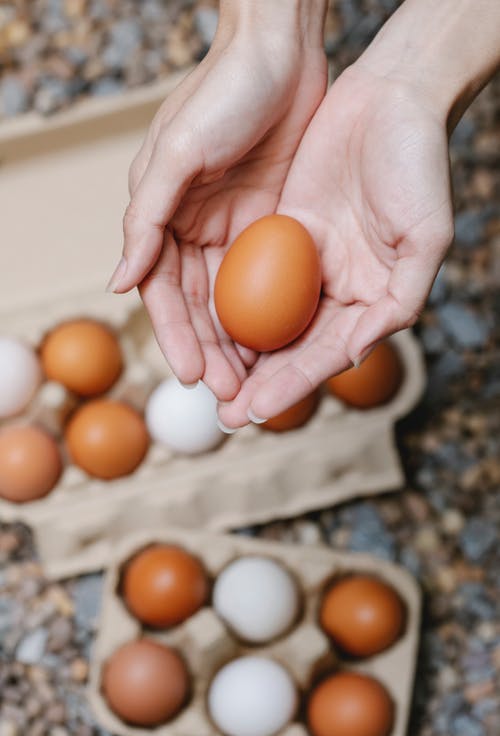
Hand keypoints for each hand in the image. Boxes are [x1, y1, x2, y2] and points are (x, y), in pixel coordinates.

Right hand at [108, 1, 326, 400]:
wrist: (283, 53)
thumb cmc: (223, 94)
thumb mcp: (178, 154)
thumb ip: (147, 220)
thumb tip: (119, 283)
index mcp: (161, 217)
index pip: (162, 291)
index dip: (175, 335)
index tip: (192, 375)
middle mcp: (193, 229)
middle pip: (198, 305)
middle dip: (210, 351)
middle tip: (228, 393)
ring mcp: (233, 228)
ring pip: (233, 301)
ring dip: (240, 343)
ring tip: (254, 382)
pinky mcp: (271, 223)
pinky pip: (268, 280)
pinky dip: (270, 313)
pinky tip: (281, 343)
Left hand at [218, 62, 453, 426]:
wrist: (389, 98)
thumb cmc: (418, 164)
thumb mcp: (425, 237)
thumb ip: (399, 301)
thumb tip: (355, 354)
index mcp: (371, 300)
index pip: (325, 354)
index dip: (291, 384)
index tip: (254, 410)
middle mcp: (338, 289)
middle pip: (292, 347)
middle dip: (258, 382)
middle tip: (224, 412)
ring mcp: (307, 262)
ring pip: (268, 319)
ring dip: (239, 352)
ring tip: (207, 381)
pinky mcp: (283, 231)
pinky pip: (252, 273)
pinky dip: (231, 300)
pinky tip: (203, 324)